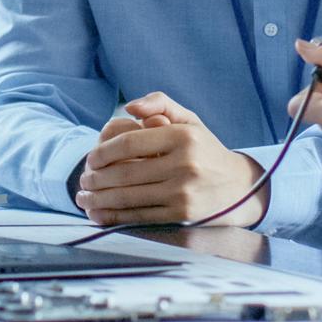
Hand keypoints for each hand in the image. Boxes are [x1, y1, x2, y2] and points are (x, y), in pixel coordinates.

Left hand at [76, 93, 265, 226]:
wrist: (239, 188)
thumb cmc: (205, 151)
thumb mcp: (189, 120)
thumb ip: (160, 104)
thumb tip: (129, 107)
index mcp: (183, 136)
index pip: (130, 142)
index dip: (103, 151)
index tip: (90, 158)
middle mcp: (185, 164)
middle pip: (125, 173)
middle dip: (95, 179)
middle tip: (82, 180)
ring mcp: (183, 193)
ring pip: (128, 197)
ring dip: (98, 199)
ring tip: (84, 197)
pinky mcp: (181, 216)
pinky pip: (139, 217)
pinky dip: (114, 217)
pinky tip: (98, 214)